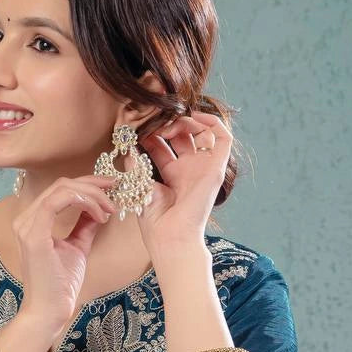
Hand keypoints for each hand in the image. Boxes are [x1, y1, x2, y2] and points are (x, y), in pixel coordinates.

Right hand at [11, 174, 118, 333]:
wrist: (50, 311)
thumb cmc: (60, 285)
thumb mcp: (77, 247)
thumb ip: (84, 225)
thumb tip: (97, 208)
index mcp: (32, 222)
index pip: (60, 190)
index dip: (87, 184)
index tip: (111, 189)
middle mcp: (25, 219)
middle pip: (61, 184)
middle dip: (93, 184)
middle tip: (116, 190)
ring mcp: (27, 225)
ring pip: (62, 189)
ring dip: (92, 194)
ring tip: (110, 208)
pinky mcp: (33, 234)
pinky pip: (58, 201)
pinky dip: (84, 202)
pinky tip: (100, 215)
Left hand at [136, 111, 231, 254]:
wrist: (170, 235)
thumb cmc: (154, 219)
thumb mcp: (140, 185)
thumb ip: (135, 164)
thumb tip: (128, 146)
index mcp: (171, 174)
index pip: (164, 144)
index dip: (153, 131)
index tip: (140, 126)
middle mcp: (189, 169)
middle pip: (183, 135)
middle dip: (169, 124)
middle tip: (155, 124)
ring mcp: (204, 167)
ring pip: (202, 133)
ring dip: (187, 122)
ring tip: (170, 123)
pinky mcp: (216, 168)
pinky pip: (223, 138)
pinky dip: (213, 122)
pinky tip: (194, 116)